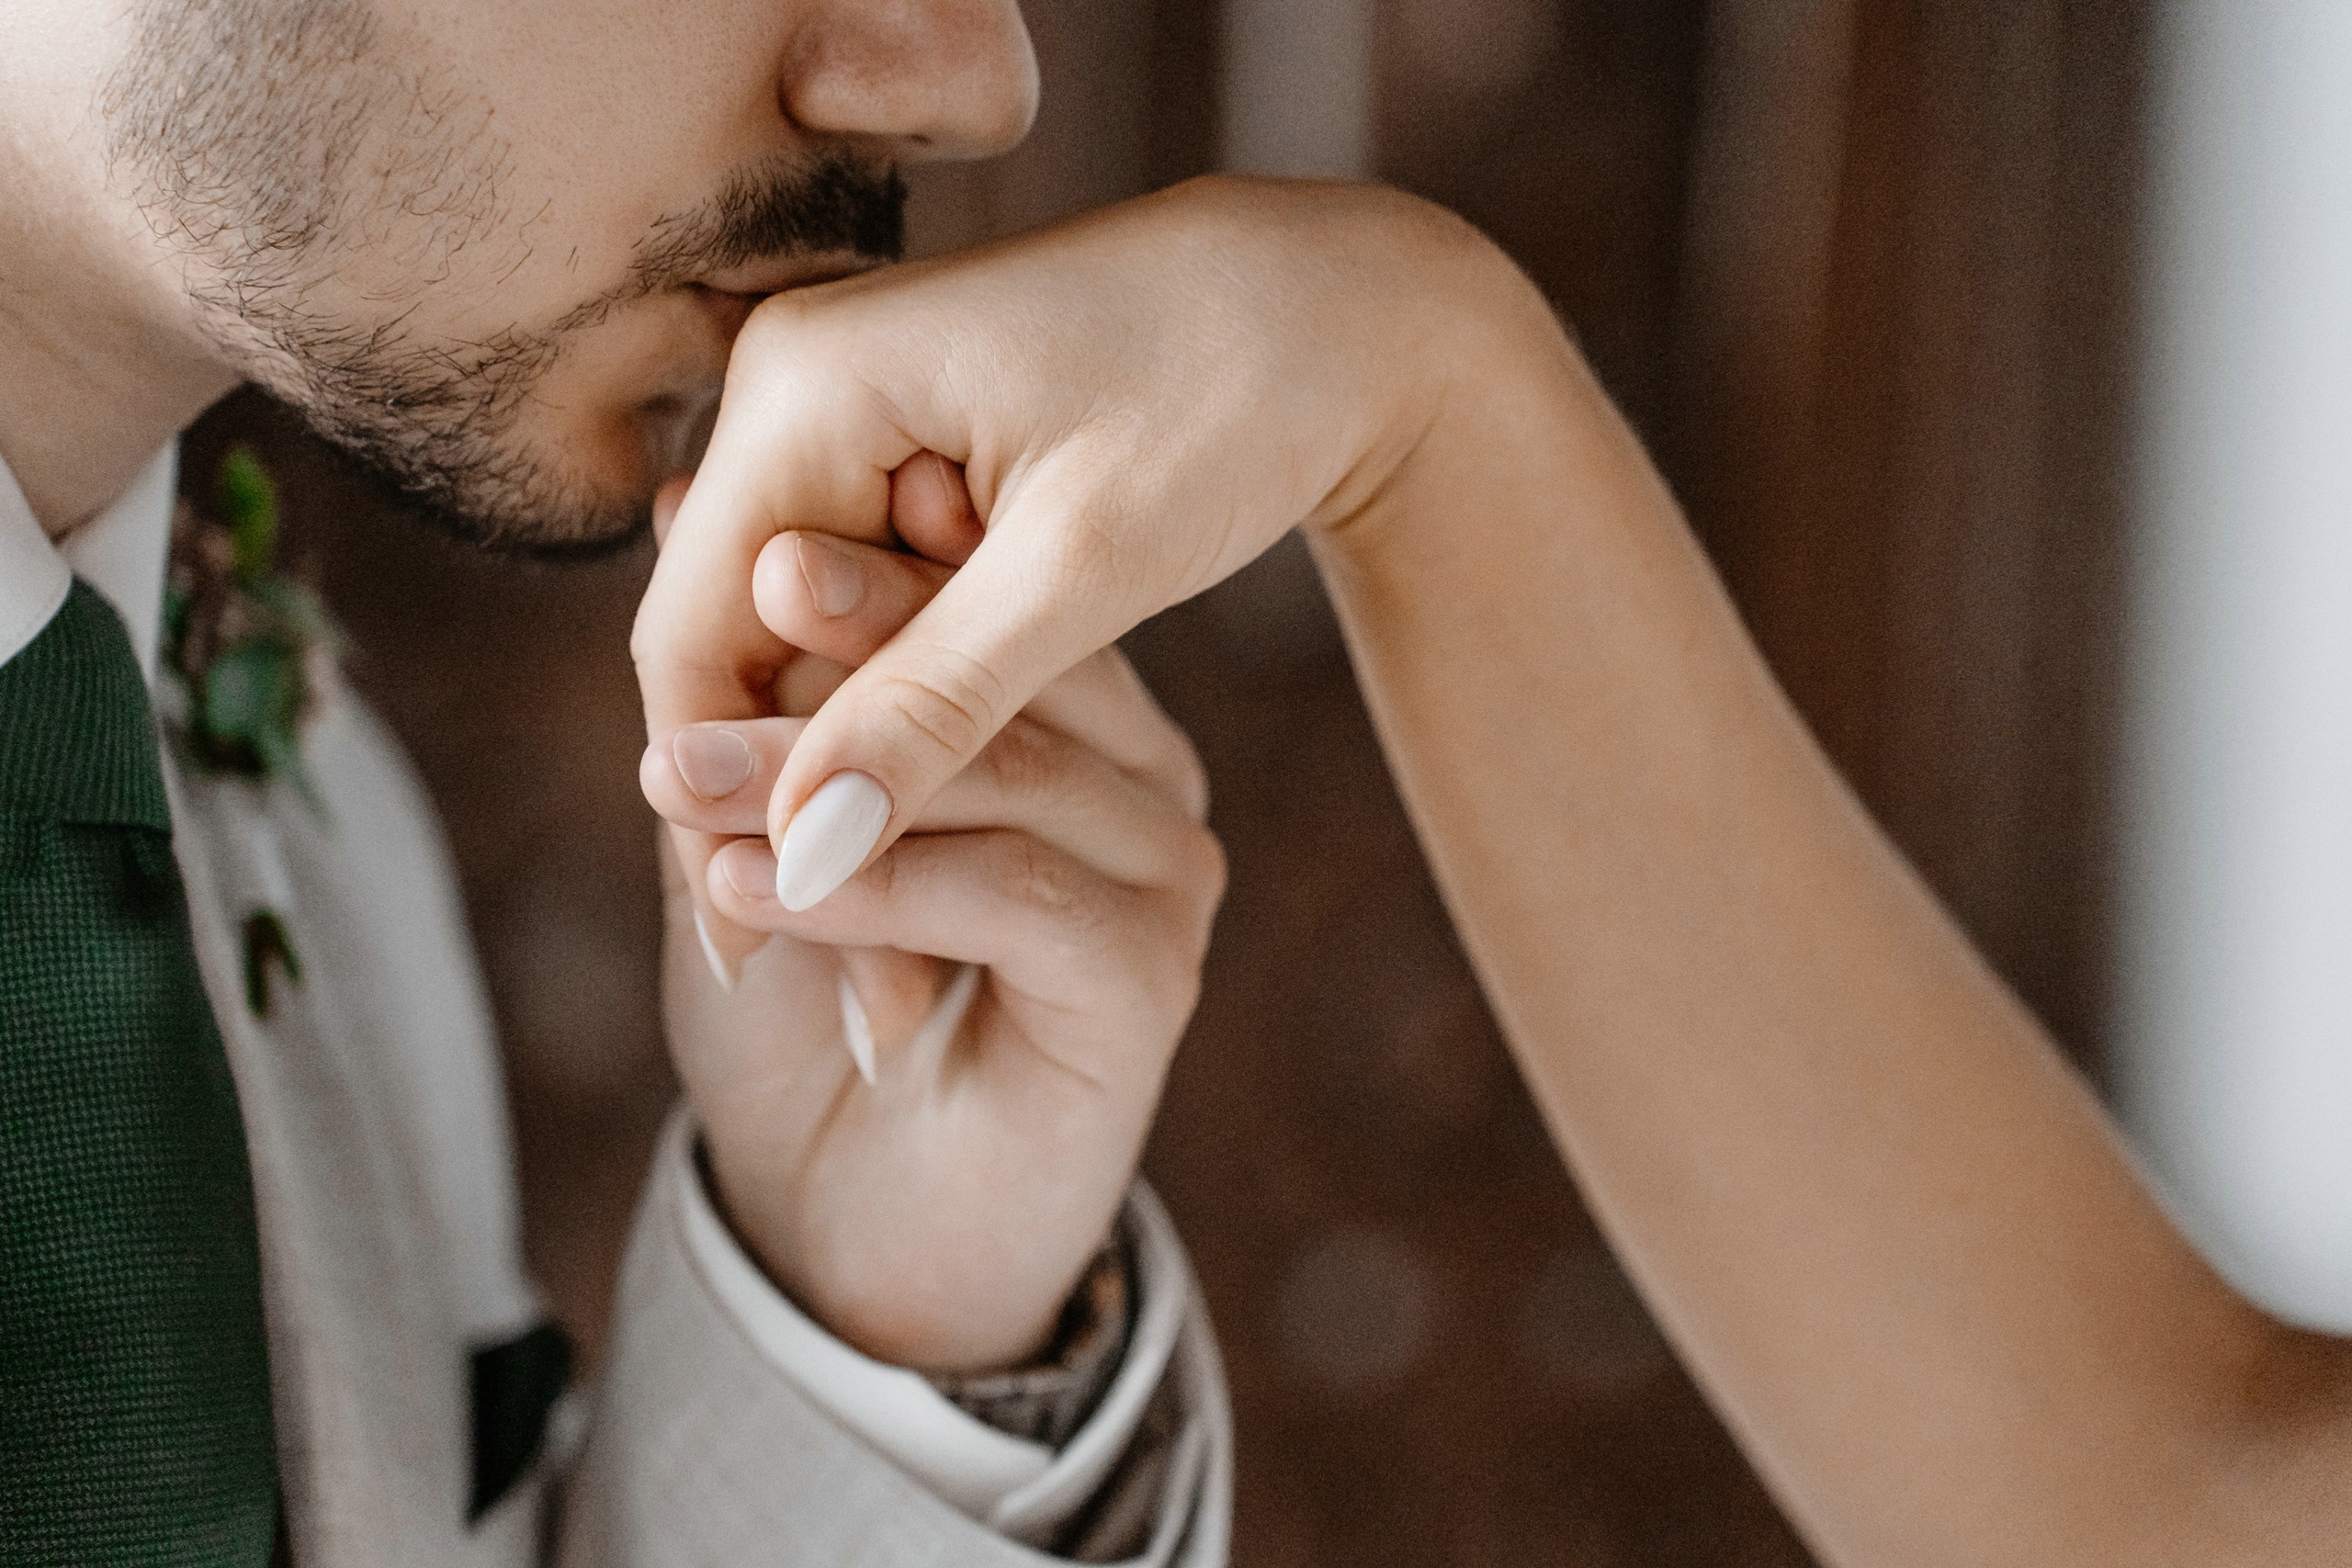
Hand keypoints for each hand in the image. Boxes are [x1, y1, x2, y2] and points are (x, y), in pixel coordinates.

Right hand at [632, 174, 1520, 941]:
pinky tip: (934, 804)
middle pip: (726, 632)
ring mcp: (842, 395)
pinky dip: (893, 692)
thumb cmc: (1233, 399)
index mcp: (808, 386)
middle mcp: (794, 376)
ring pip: (788, 623)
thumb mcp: (1083, 568)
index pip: (691, 632)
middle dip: (783, 797)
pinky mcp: (899, 426)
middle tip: (855, 974)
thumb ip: (932, 706)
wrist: (1339, 297)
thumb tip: (800, 850)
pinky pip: (855, 585)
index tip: (755, 944)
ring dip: (841, 760)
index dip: (716, 799)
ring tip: (895, 924)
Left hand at [643, 492, 1221, 1371]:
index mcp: (1071, 717)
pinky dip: (873, 884)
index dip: (870, 560)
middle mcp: (1140, 777)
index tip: (739, 525)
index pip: (985, 601)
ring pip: (1004, 772)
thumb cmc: (804, 1014)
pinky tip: (752, 890)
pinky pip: (1012, 893)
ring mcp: (1162, 873)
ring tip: (675, 778)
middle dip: (850, 641)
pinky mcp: (1152, 976)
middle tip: (729, 604)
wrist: (850, 1228)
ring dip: (824, 774)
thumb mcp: (753, 827)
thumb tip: (673, 502)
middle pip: (1008, 670)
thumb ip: (745, 686)